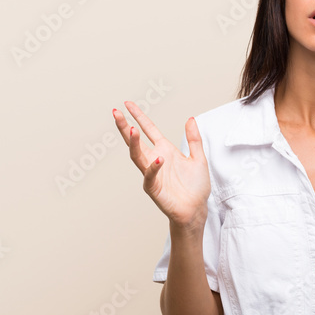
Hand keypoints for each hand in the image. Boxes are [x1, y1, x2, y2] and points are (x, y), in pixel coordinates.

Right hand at [111, 101, 210, 227]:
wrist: (196, 209)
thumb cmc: (195, 187)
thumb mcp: (198, 158)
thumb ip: (194, 139)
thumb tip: (191, 119)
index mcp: (164, 150)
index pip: (148, 130)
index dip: (138, 116)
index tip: (127, 104)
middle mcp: (155, 160)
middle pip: (136, 141)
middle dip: (125, 126)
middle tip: (115, 112)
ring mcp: (152, 174)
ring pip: (137, 156)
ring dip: (133, 143)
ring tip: (131, 129)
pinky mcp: (154, 188)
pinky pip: (150, 176)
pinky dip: (153, 167)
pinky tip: (158, 158)